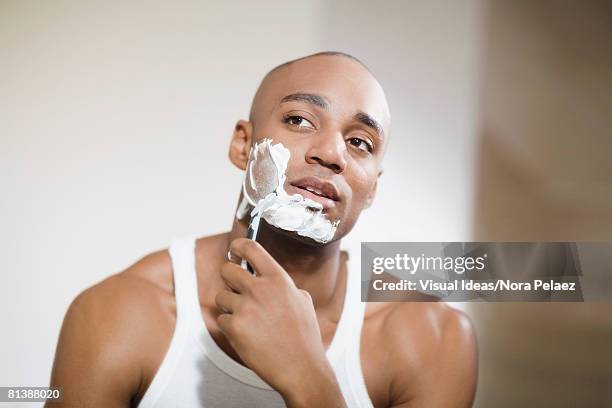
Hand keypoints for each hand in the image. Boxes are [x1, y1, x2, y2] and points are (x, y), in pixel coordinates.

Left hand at [215, 238, 331, 398]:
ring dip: (229, 306)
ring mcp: (245, 308)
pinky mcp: (234, 327)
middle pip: (227, 269)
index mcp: (278, 279)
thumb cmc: (304, 337)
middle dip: (229, 279)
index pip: (250, 248)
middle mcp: (260, 289)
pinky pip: (221, 319)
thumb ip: (283, 285)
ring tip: (247, 319)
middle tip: (236, 289)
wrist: (301, 368)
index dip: (238, 246)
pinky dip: (230, 326)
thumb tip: (267, 277)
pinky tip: (246, 335)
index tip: (234, 250)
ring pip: (221, 296)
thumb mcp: (302, 301)